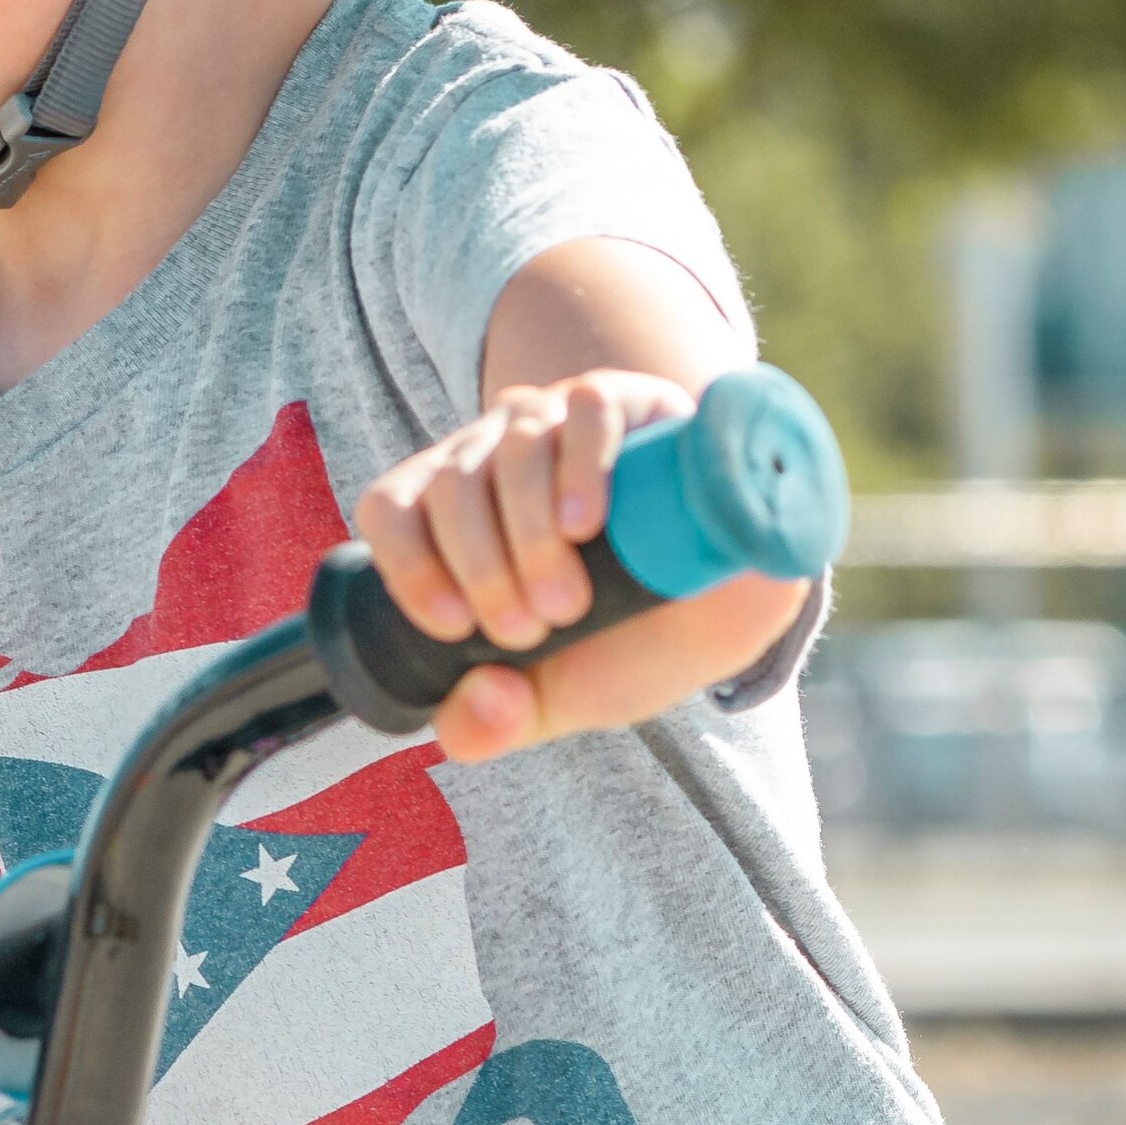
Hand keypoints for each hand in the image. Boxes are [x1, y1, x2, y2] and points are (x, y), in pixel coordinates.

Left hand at [352, 370, 808, 766]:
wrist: (732, 603)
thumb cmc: (628, 638)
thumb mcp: (558, 694)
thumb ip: (498, 721)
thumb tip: (469, 716)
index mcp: (458, 515)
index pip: (393, 508)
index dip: (409, 564)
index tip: (454, 628)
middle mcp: (496, 455)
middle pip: (452, 486)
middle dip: (481, 568)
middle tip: (531, 630)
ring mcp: (560, 421)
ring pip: (512, 446)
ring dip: (527, 532)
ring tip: (568, 602)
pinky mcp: (630, 402)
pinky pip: (584, 410)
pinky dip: (576, 466)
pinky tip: (587, 523)